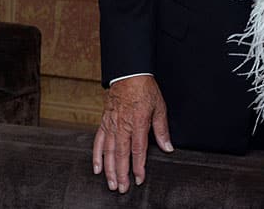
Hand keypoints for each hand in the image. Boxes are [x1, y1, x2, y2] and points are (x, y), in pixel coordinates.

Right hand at [92, 75, 172, 192]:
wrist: (129, 75)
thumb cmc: (146, 90)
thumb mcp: (160, 107)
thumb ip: (162, 130)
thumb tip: (168, 147)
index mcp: (138, 123)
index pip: (138, 150)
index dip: (138, 167)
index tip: (139, 179)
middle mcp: (122, 126)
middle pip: (121, 155)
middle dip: (122, 174)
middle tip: (122, 189)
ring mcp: (111, 125)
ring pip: (108, 152)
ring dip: (109, 170)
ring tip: (112, 184)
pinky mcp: (104, 122)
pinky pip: (98, 142)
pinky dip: (96, 156)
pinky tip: (98, 168)